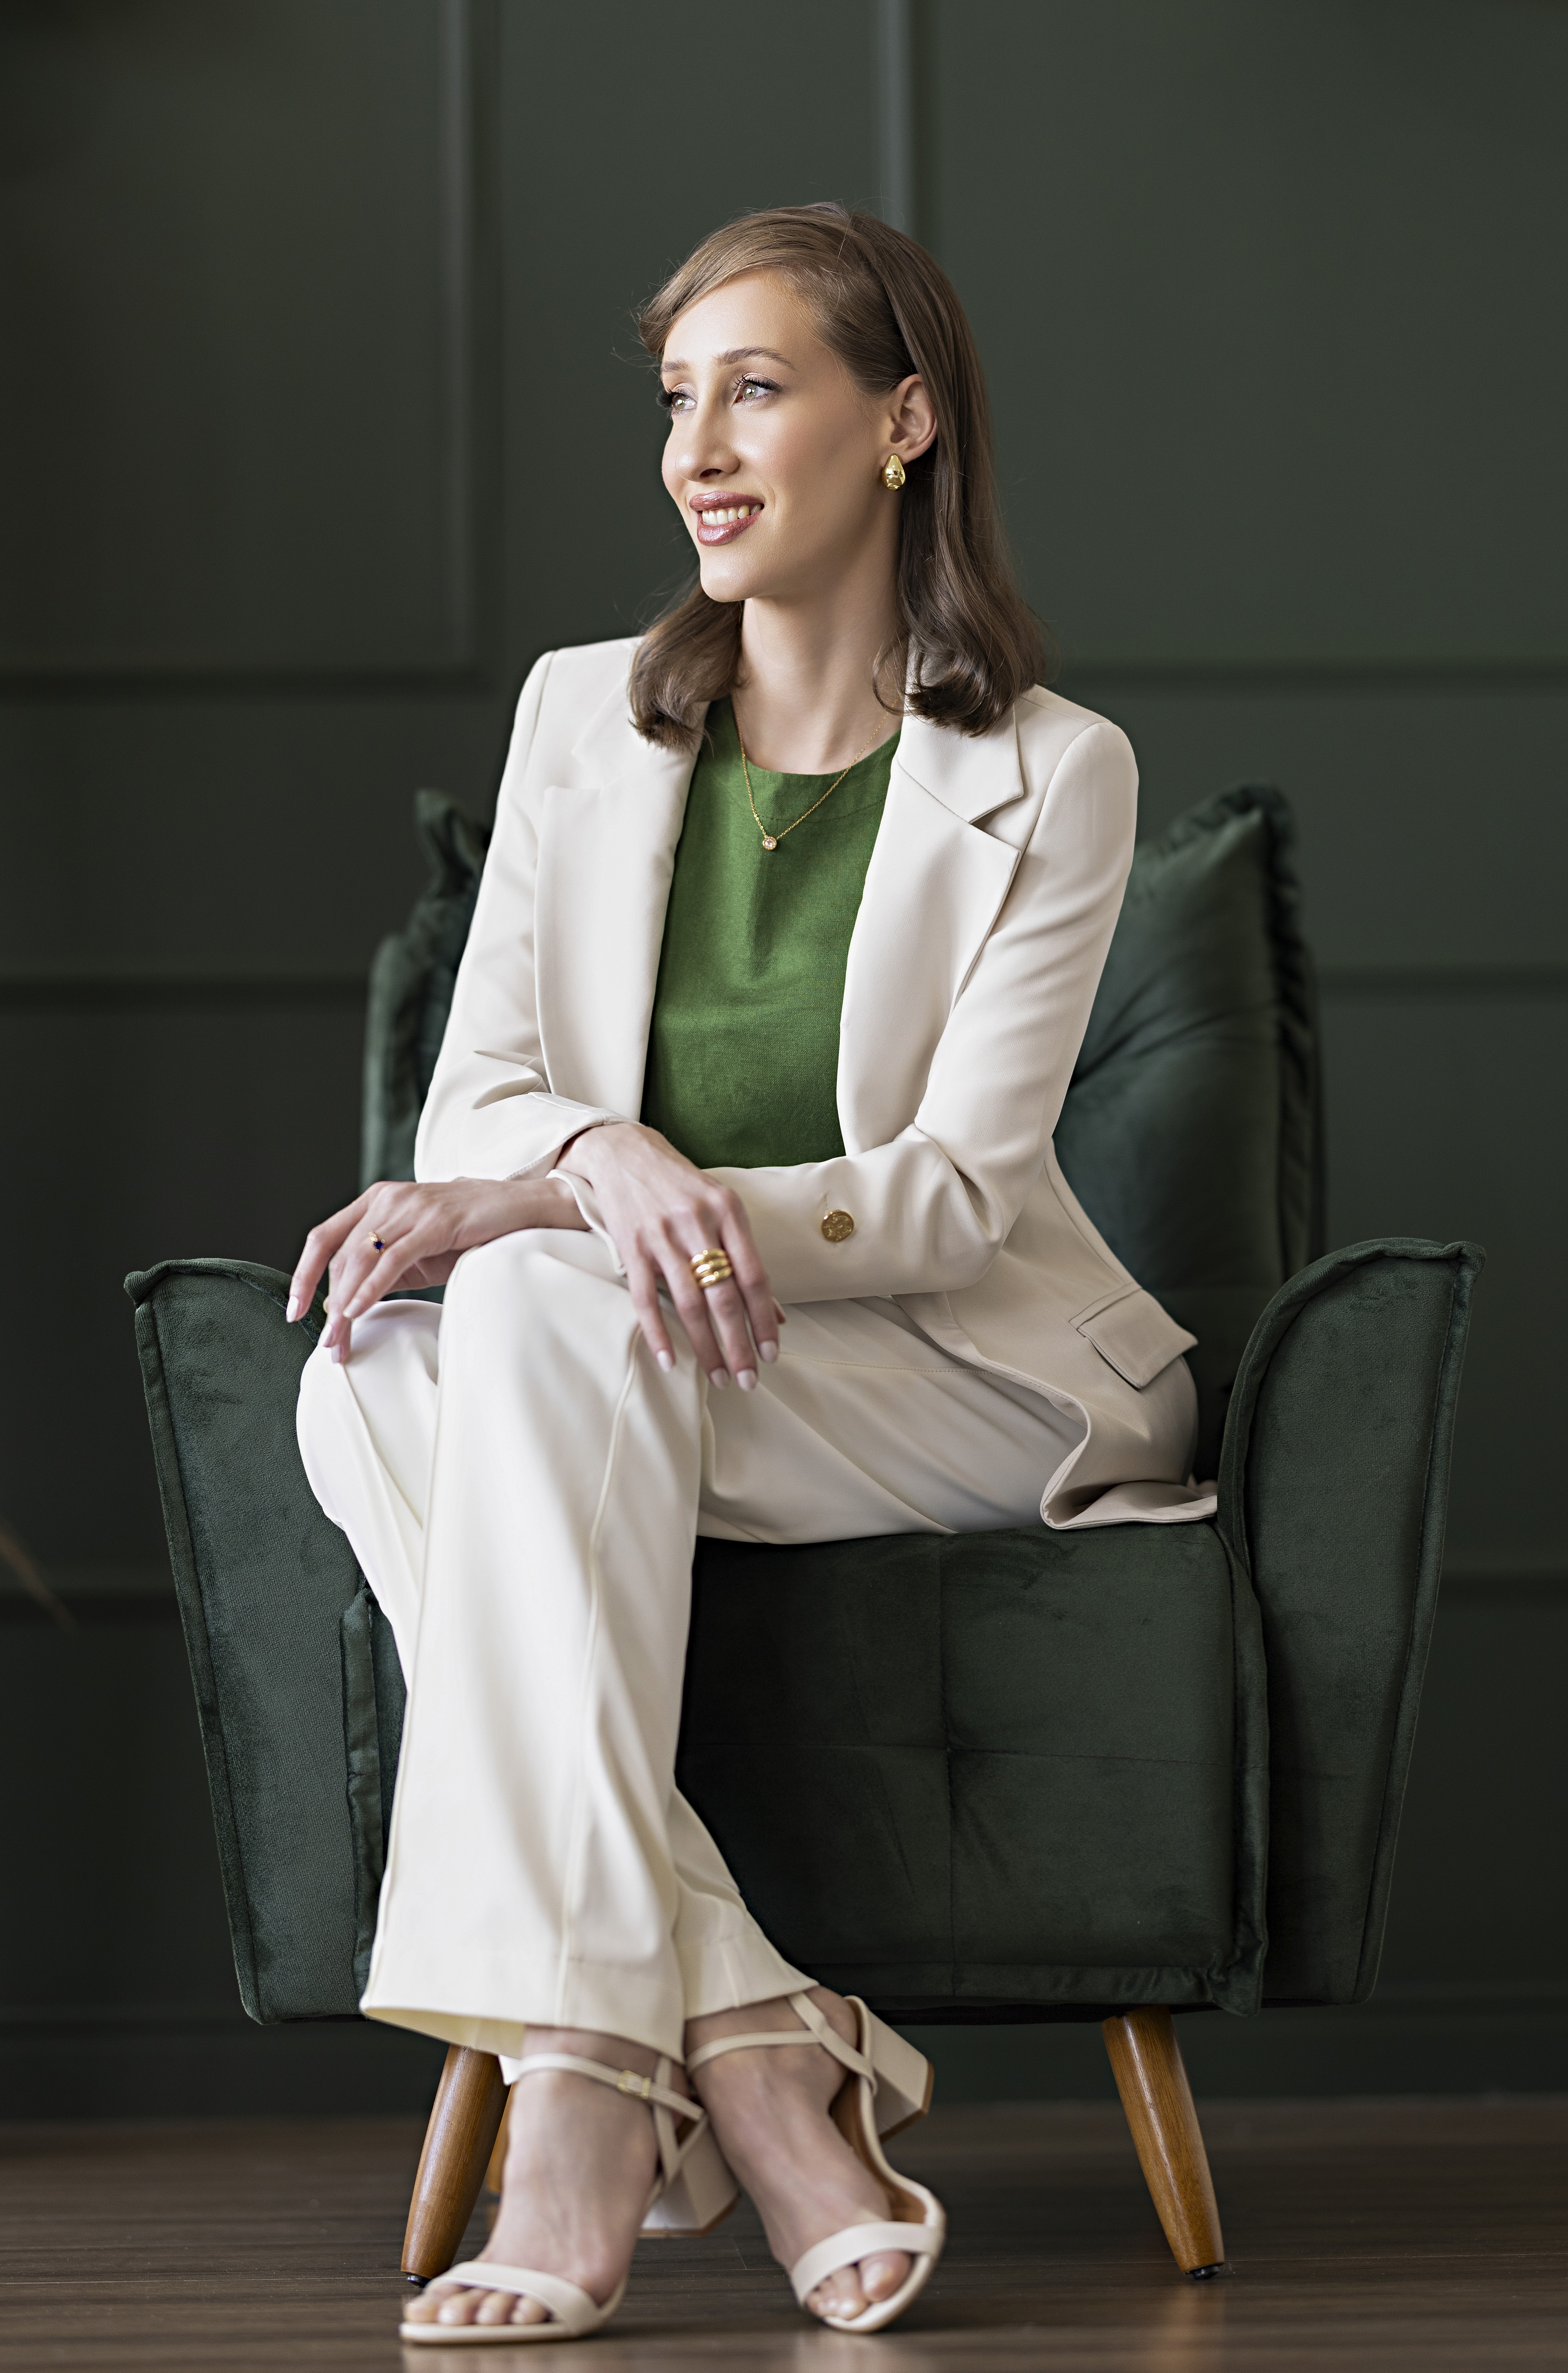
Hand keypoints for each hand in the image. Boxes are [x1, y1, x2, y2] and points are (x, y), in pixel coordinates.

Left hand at [288, 1175, 585, 1360]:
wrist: (520, 1209)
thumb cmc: (468, 1232)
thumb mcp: (416, 1250)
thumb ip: (382, 1268)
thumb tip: (344, 1305)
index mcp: (377, 1200)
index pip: (324, 1237)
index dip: (304, 1275)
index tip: (295, 1311)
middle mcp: (387, 1198)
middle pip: (340, 1255)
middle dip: (328, 1304)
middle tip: (329, 1344)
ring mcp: (410, 1207)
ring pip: (360, 1259)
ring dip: (344, 1305)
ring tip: (340, 1339)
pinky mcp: (434, 1222)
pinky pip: (392, 1258)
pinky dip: (370, 1287)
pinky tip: (358, 1310)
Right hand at [559, 1123, 780, 1389]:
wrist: (624, 1152)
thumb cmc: (682, 1186)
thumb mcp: (722, 1209)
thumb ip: (746, 1258)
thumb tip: (776, 1315)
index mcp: (728, 1210)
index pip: (754, 1275)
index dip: (764, 1319)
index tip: (772, 1354)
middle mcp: (697, 1222)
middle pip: (724, 1296)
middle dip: (739, 1344)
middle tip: (749, 1381)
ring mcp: (661, 1235)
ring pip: (689, 1303)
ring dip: (706, 1347)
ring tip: (720, 1378)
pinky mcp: (631, 1246)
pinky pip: (646, 1299)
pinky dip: (659, 1333)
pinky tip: (670, 1361)